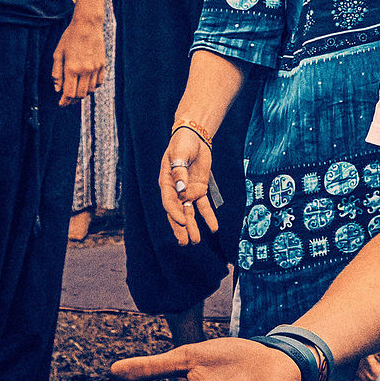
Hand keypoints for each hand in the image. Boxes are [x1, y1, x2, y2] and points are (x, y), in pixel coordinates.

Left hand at [53, 15, 106, 103]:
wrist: (88, 26)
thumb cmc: (69, 38)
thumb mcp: (58, 54)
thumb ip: (56, 73)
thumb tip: (57, 89)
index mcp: (71, 68)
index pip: (69, 93)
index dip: (64, 101)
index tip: (61, 104)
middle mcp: (85, 70)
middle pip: (80, 94)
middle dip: (73, 100)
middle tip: (67, 100)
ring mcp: (95, 68)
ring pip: (90, 90)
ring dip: (83, 94)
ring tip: (76, 92)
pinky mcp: (102, 65)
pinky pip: (99, 82)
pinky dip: (93, 87)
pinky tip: (86, 84)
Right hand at [160, 128, 216, 245]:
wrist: (194, 137)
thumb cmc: (182, 144)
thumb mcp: (179, 155)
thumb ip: (180, 172)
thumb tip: (181, 190)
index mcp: (166, 183)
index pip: (169, 202)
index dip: (175, 213)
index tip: (183, 222)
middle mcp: (175, 191)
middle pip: (177, 213)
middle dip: (181, 228)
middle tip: (184, 243)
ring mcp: (187, 191)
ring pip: (189, 212)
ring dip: (193, 227)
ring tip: (195, 242)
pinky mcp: (199, 189)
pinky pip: (203, 206)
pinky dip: (208, 216)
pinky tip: (213, 228)